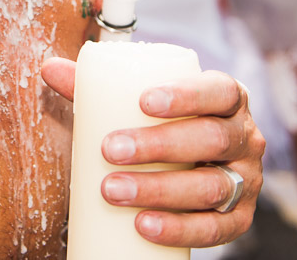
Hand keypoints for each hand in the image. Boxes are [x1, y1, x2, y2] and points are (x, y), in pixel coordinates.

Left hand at [42, 59, 263, 247]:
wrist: (193, 165)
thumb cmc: (161, 125)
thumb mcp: (135, 102)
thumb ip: (96, 87)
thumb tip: (50, 69)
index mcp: (227, 100)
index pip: (218, 90)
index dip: (186, 95)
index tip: (143, 102)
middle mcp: (245, 137)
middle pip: (212, 139)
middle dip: (159, 145)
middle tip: (110, 149)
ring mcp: (246, 180)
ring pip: (212, 186)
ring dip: (160, 190)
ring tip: (112, 191)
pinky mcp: (239, 219)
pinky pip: (215, 228)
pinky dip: (179, 228)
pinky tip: (143, 226)